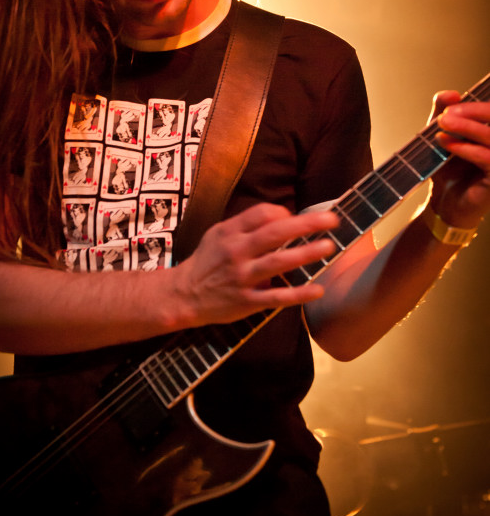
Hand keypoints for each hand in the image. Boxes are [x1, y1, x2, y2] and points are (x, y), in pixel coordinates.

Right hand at [174, 203, 338, 327]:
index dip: (284, 213)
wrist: (184, 295)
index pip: (262, 214)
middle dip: (306, 225)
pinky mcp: (247, 301)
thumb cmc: (207, 261)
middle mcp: (237, 252)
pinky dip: (298, 294)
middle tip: (332, 220)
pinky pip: (276, 297)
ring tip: (329, 246)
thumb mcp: (219, 234)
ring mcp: (242, 277)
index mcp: (231, 233)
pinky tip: (317, 289)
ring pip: (279, 262)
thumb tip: (282, 215)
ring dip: (306, 253)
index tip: (296, 218)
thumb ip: (246, 223)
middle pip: (275, 233)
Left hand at [430, 90, 489, 226]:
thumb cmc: (449, 169)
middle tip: (446, 113)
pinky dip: (466, 148)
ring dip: (467, 128)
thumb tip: (451, 93)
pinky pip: (487, 158)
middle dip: (472, 112)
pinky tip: (448, 144)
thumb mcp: (443, 136)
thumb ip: (444, 113)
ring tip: (442, 124)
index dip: (476, 106)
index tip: (451, 103)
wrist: (446, 203)